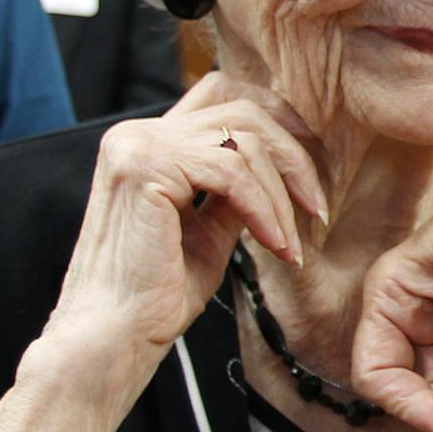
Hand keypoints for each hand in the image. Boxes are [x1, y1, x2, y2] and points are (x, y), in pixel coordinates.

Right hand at [44, 73, 327, 387]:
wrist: (113, 336)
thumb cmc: (155, 296)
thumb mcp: (209, 232)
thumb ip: (236, 194)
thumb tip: (280, 170)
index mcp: (146, 143)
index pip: (222, 95)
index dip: (277, 118)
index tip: (311, 167)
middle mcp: (136, 133)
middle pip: (242, 111)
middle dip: (294, 157)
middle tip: (318, 208)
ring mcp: (137, 145)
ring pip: (245, 142)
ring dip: (283, 195)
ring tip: (292, 244)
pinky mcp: (145, 167)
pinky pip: (232, 172)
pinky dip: (265, 209)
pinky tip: (275, 245)